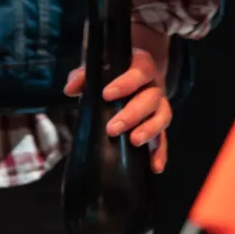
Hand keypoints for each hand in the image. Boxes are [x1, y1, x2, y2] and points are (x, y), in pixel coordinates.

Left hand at [64, 23, 172, 173]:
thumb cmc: (112, 73)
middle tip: (112, 128)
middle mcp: (155, 86)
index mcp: (142, 66)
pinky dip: (160, 153)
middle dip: (132, 114)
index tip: (106, 95)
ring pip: (163, 117)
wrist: (129, 77)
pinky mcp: (160, 126)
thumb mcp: (97, 69)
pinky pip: (164, 139)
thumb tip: (70, 89)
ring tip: (134, 142)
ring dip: (150, 130)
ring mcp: (160, 107)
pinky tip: (154, 166)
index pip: (139, 71)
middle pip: (151, 98)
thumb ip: (83, 76)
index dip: (126, 83)